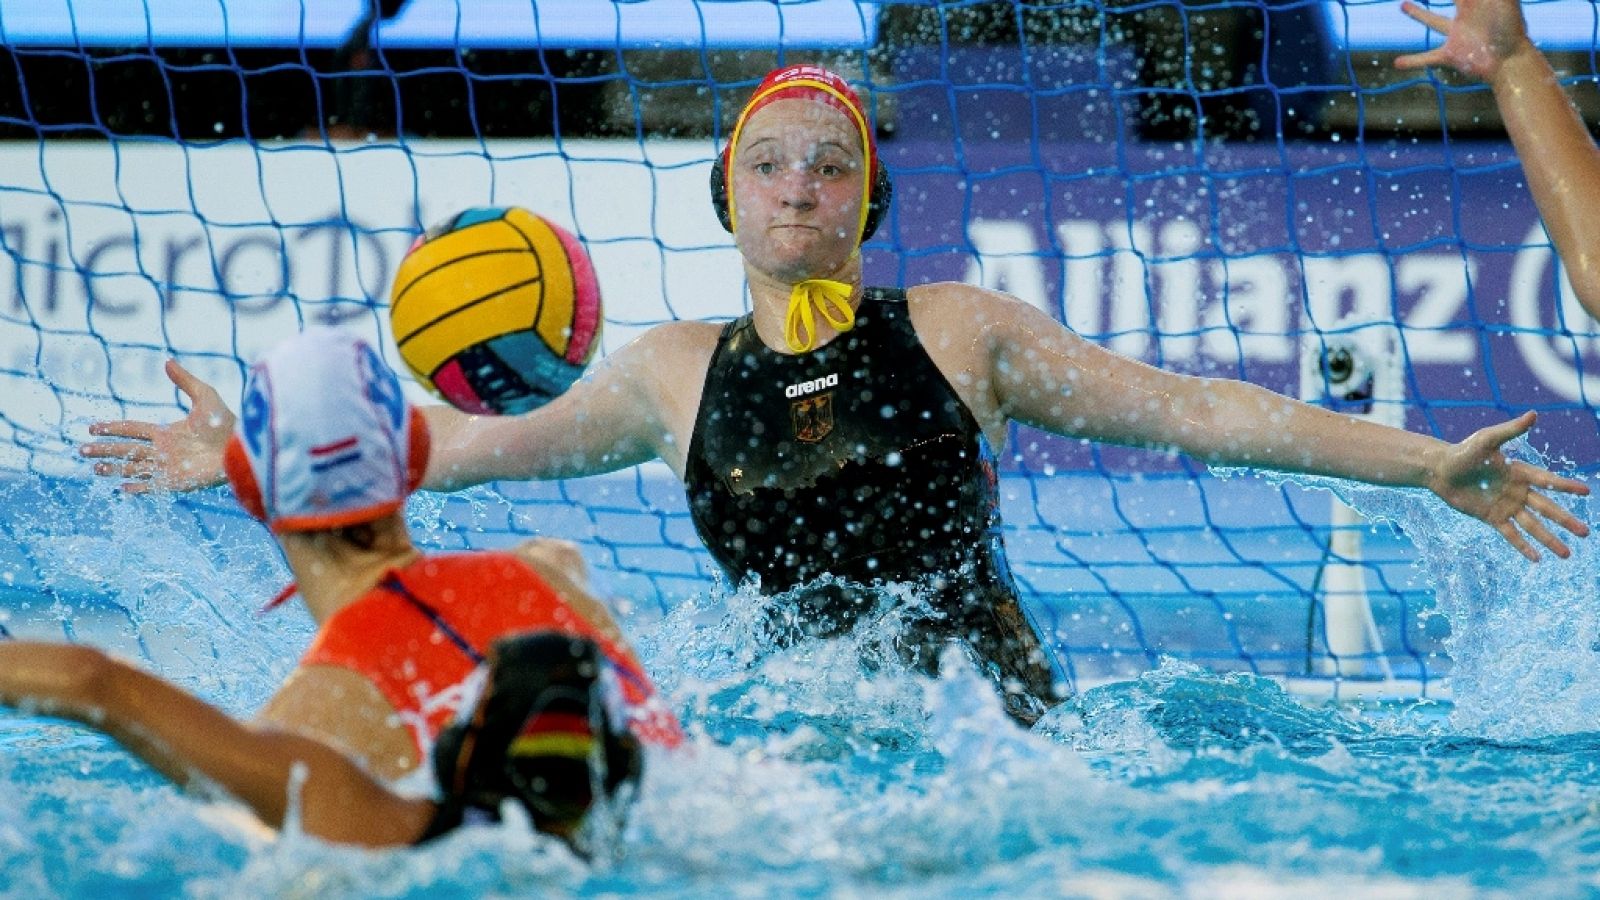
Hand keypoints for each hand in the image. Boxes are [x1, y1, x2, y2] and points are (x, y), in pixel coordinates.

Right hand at [80, 359, 234, 493]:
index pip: (133, 430)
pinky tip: (121, 488)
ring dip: (114, 468)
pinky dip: (137, 487)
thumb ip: (185, 380)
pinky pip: (153, 486)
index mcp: (167, 433)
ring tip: (94, 468)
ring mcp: (169, 468)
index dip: (113, 428)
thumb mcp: (205, 396)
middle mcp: (164, 451)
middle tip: (82, 450)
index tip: (93, 428)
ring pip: (134, 468)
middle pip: (127, 450)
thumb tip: (167, 360)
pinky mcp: (177, 483)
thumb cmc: (227, 422)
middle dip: (105, 450)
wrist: (242, 446)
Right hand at [1393, 0, 1533, 80]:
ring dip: (1417, 13)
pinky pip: (1427, 58)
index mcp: (1477, 2)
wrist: (1510, 61)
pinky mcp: (1451, 54)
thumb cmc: (1510, 29)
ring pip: (1432, 21)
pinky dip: (1412, 61)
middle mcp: (1465, 16)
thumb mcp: (1503, 0)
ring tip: (1402, 5)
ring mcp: (1456, 35)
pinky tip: (1397, 63)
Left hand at [1427, 411, 1590, 560]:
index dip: (1567, 486)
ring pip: (1533, 526)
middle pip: (1547, 508)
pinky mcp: (1491, 517)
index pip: (1548, 481)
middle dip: (1566, 520)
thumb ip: (1511, 430)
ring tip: (1567, 554)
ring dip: (1550, 539)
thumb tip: (1534, 414)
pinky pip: (1510, 534)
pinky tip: (1537, 559)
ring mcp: (1505, 506)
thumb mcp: (1487, 439)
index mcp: (1519, 473)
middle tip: (1585, 532)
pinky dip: (1523, 546)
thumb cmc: (1462, 451)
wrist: (1438, 470)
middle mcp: (1517, 491)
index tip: (1587, 492)